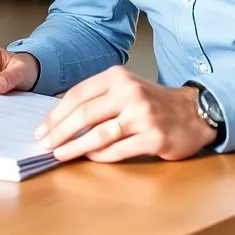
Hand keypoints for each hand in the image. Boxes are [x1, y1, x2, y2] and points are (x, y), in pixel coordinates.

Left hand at [36, 67, 216, 162]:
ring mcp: (143, 115)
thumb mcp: (125, 88)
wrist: (193, 112)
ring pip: (99, 134)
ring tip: (60, 155)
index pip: (78, 95)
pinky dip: (100, 156)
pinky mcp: (154, 137)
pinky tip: (89, 157)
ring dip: (75, 147)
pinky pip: (118, 150)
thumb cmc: (152, 102)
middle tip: (44, 145)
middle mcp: (130, 92)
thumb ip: (98, 97)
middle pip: (84, 114)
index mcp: (118, 76)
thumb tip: (60, 117)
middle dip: (60, 132)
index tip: (42, 129)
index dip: (56, 114)